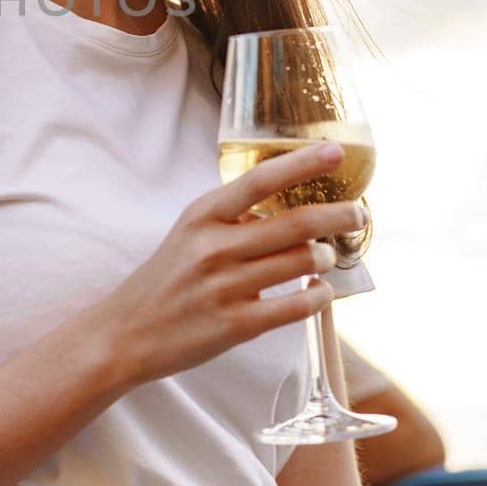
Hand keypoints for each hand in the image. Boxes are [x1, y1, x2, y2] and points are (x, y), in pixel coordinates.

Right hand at [86, 141, 367, 387]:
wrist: (127, 332)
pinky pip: (296, 306)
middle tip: (358, 213)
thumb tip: (290, 208)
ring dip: (325, 256)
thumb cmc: (166, 279)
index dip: (302, 163)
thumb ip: (233, 218)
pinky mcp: (236, 325)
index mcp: (202, 215)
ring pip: (301, 262)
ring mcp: (225, 287)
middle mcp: (213, 247)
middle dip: (338, 215)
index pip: (260, 179)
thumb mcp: (189, 233)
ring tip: (325, 255)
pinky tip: (320, 290)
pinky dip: (319, 295)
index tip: (336, 152)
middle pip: (295, 223)